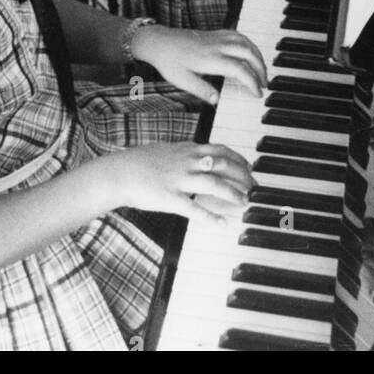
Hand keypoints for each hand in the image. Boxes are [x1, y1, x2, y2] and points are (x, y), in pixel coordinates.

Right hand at [107, 142, 252, 224]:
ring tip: (245, 202)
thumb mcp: (167, 149)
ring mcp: (179, 179)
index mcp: (187, 150)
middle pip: (223, 165)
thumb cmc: (140, 162)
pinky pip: (193, 208)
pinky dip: (210, 217)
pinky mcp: (170, 198)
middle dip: (242, 176)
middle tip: (253, 187)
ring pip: (214, 184)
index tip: (250, 167)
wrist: (119, 172)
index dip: (239, 159)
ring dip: (233, 193)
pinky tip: (221, 224)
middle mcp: (187, 162)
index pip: (221, 150)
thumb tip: (200, 152)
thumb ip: (186, 151)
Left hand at [134, 26, 267, 100]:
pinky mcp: (215, 33)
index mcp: (210, 59)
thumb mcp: (182, 81)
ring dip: (258, 55)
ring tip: (261, 70)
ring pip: (246, 42)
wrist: (159, 41)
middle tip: (264, 83)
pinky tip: (250, 52)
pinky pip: (238, 35)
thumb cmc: (169, 62)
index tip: (258, 93)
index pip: (240, 69)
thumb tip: (217, 100)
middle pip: (249, 53)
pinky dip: (249, 43)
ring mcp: (217, 38)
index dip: (252, 81)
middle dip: (261, 68)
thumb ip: (201, 90)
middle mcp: (217, 46)